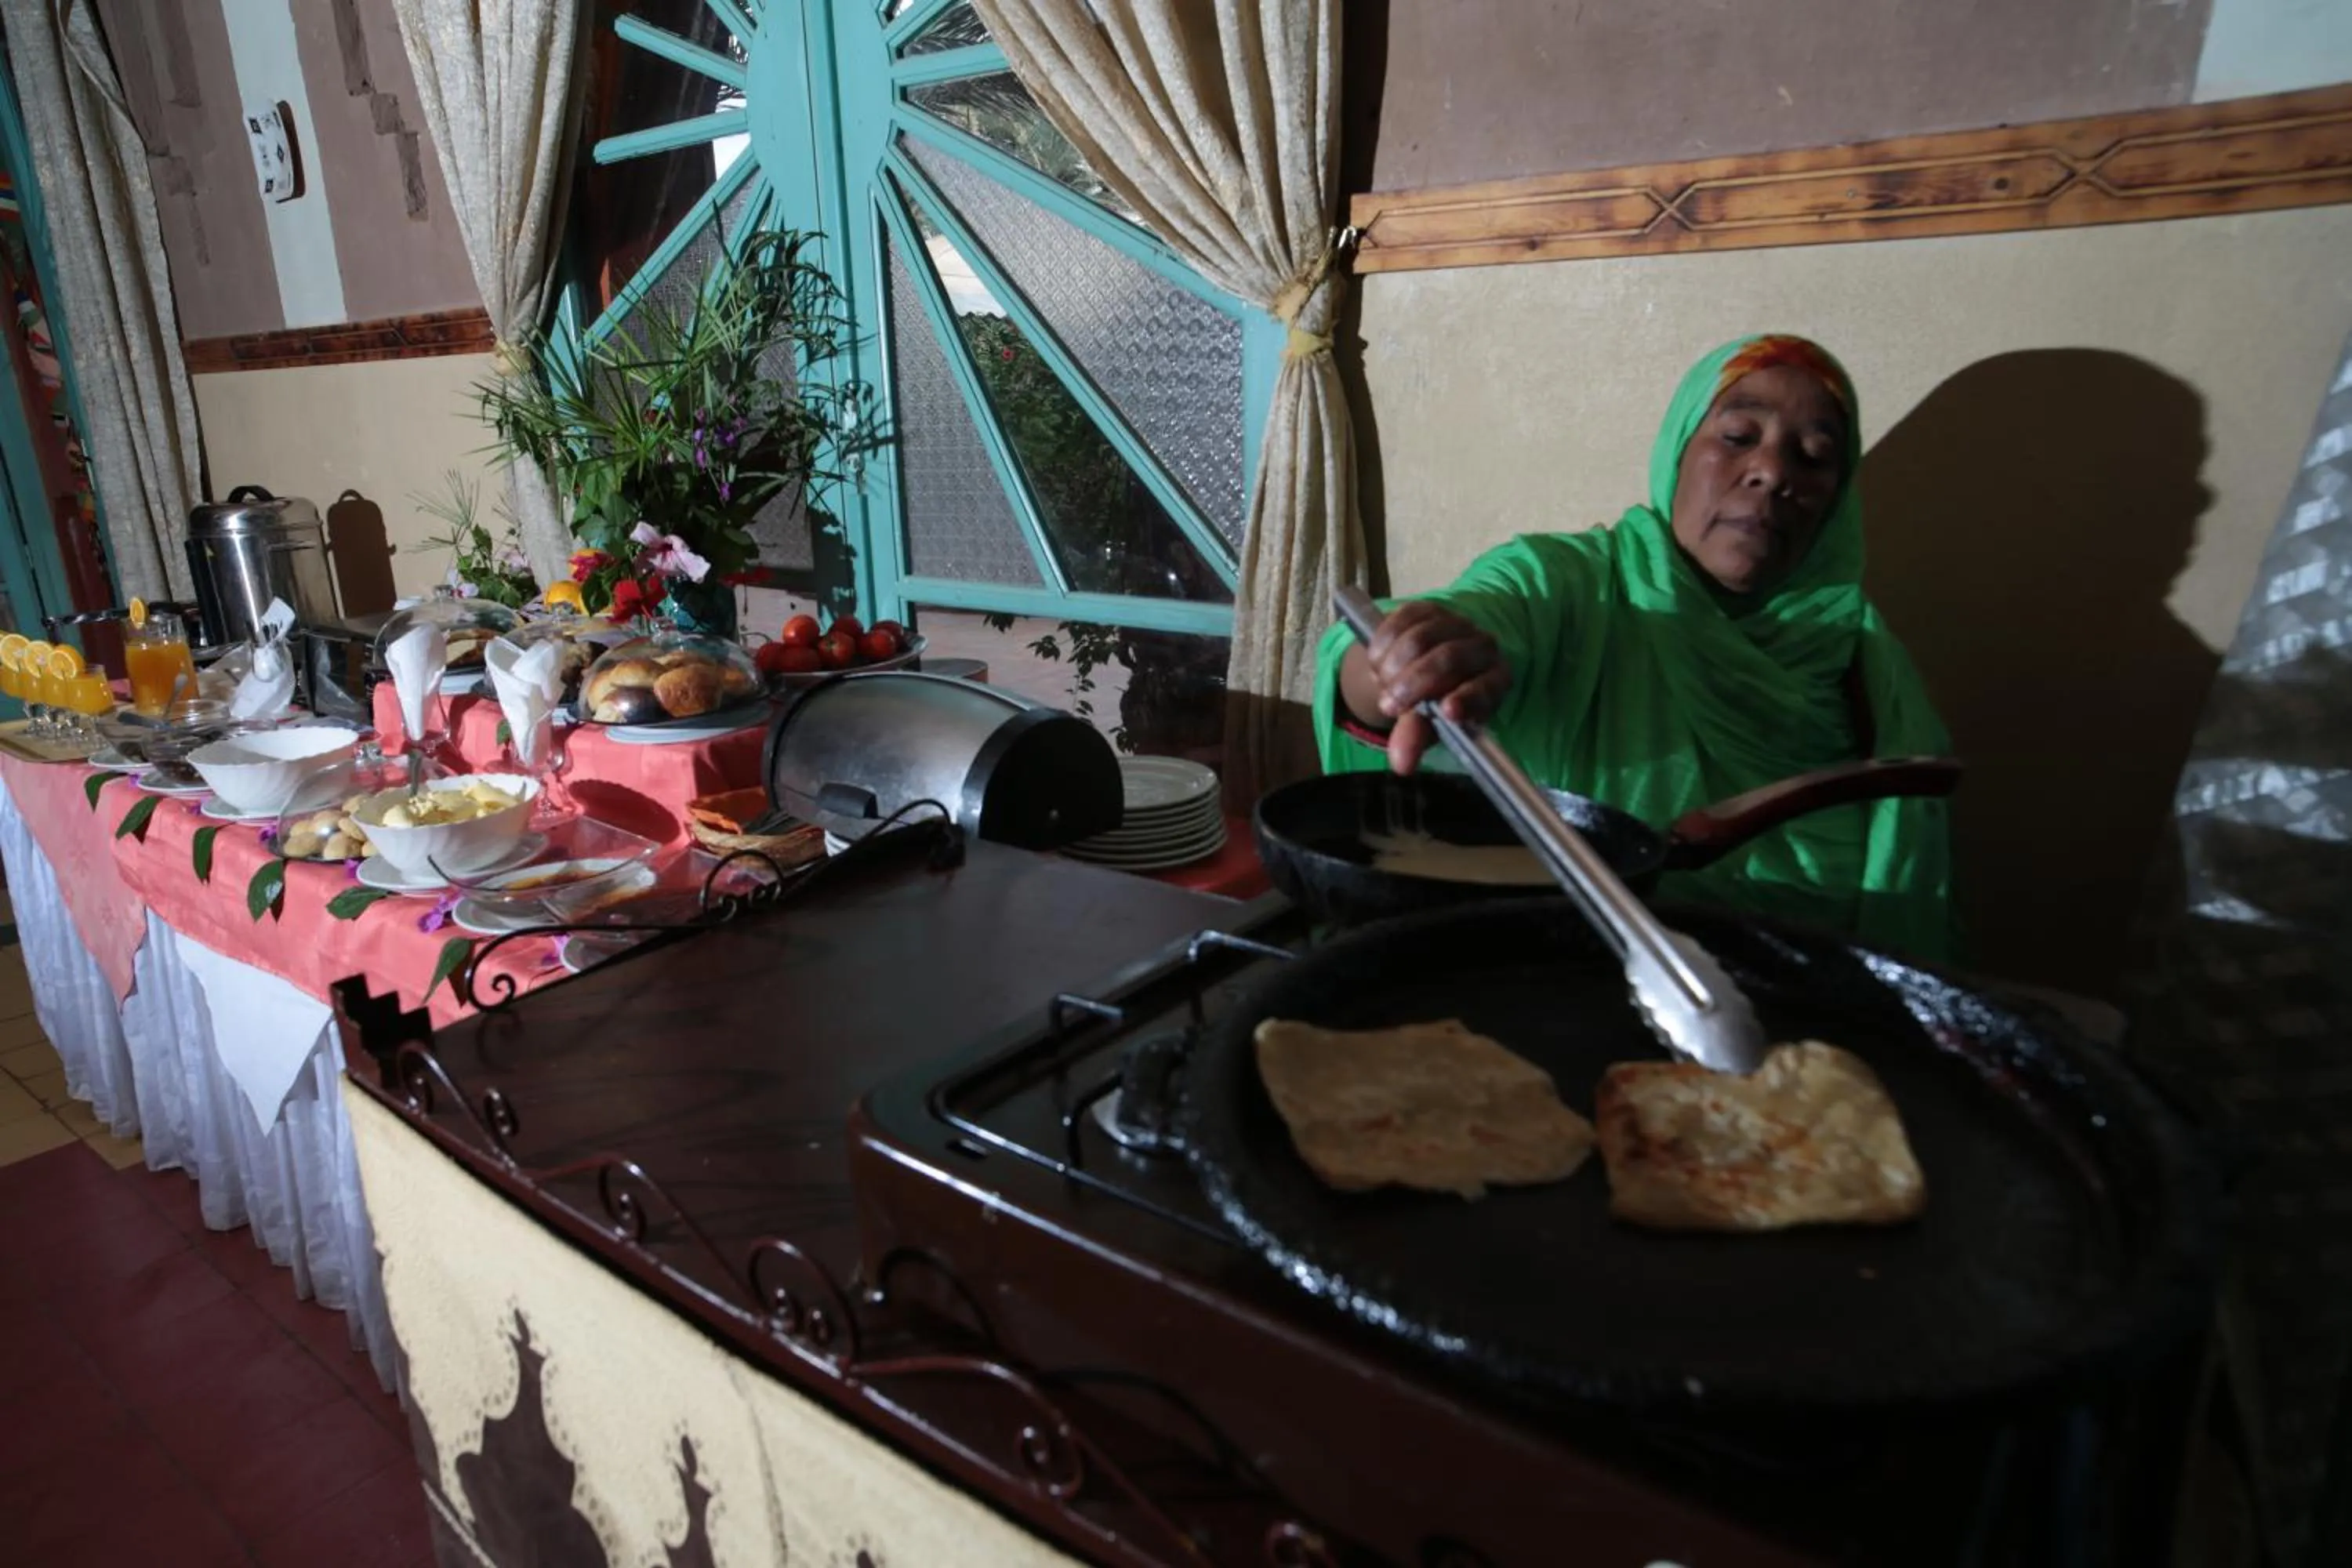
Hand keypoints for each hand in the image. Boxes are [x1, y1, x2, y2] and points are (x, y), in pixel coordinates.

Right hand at [1338, 601, 1508, 774]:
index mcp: (1496, 680)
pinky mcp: (1429, 608)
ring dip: (1393, 665)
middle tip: (1390, 705)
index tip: (1446, 712)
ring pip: (1420, 637)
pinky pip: (1401, 619)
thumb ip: (1417, 737)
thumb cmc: (1437, 702)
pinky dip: (1383, 643)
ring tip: (1382, 684)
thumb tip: (1399, 766)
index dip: (1469, 698)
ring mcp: (1456, 623)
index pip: (1487, 687)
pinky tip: (1376, 661)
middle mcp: (1482, 647)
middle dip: (1414, 683)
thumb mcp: (1431, 724)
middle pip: (1449, 658)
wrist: (1427, 665)